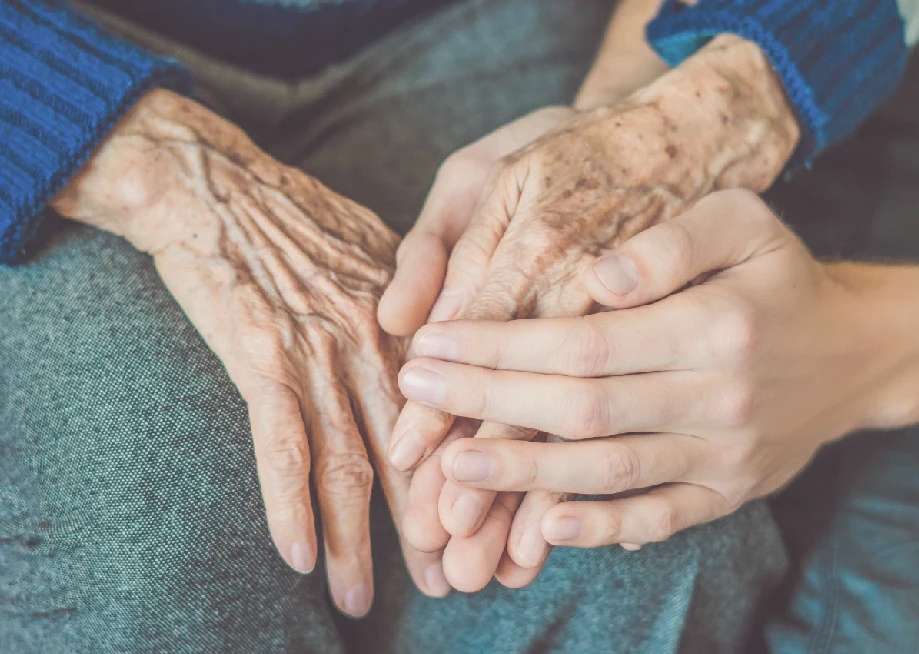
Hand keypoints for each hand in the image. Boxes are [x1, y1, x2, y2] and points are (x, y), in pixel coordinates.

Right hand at [52, 89, 444, 615]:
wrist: (217, 184)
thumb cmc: (298, 217)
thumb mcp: (380, 252)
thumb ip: (417, 308)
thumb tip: (442, 354)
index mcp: (414, 319)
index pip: (456, 416)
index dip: (471, 477)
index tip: (487, 526)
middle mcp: (379, 341)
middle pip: (415, 451)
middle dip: (431, 524)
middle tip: (453, 582)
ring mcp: (321, 351)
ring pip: (350, 462)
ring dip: (360, 540)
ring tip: (365, 599)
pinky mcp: (262, 356)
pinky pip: (281, 446)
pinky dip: (289, 507)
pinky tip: (299, 558)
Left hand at [389, 35, 799, 591]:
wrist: (854, 350)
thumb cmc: (779, 275)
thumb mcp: (741, 221)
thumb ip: (668, 242)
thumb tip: (595, 277)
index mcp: (713, 324)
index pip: (581, 342)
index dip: (498, 347)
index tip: (432, 344)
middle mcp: (718, 398)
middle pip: (579, 408)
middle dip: (485, 404)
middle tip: (414, 395)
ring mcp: (724, 455)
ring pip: (607, 471)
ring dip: (521, 474)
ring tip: (448, 469)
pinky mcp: (728, 492)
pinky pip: (659, 519)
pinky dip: (601, 528)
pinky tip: (542, 524)